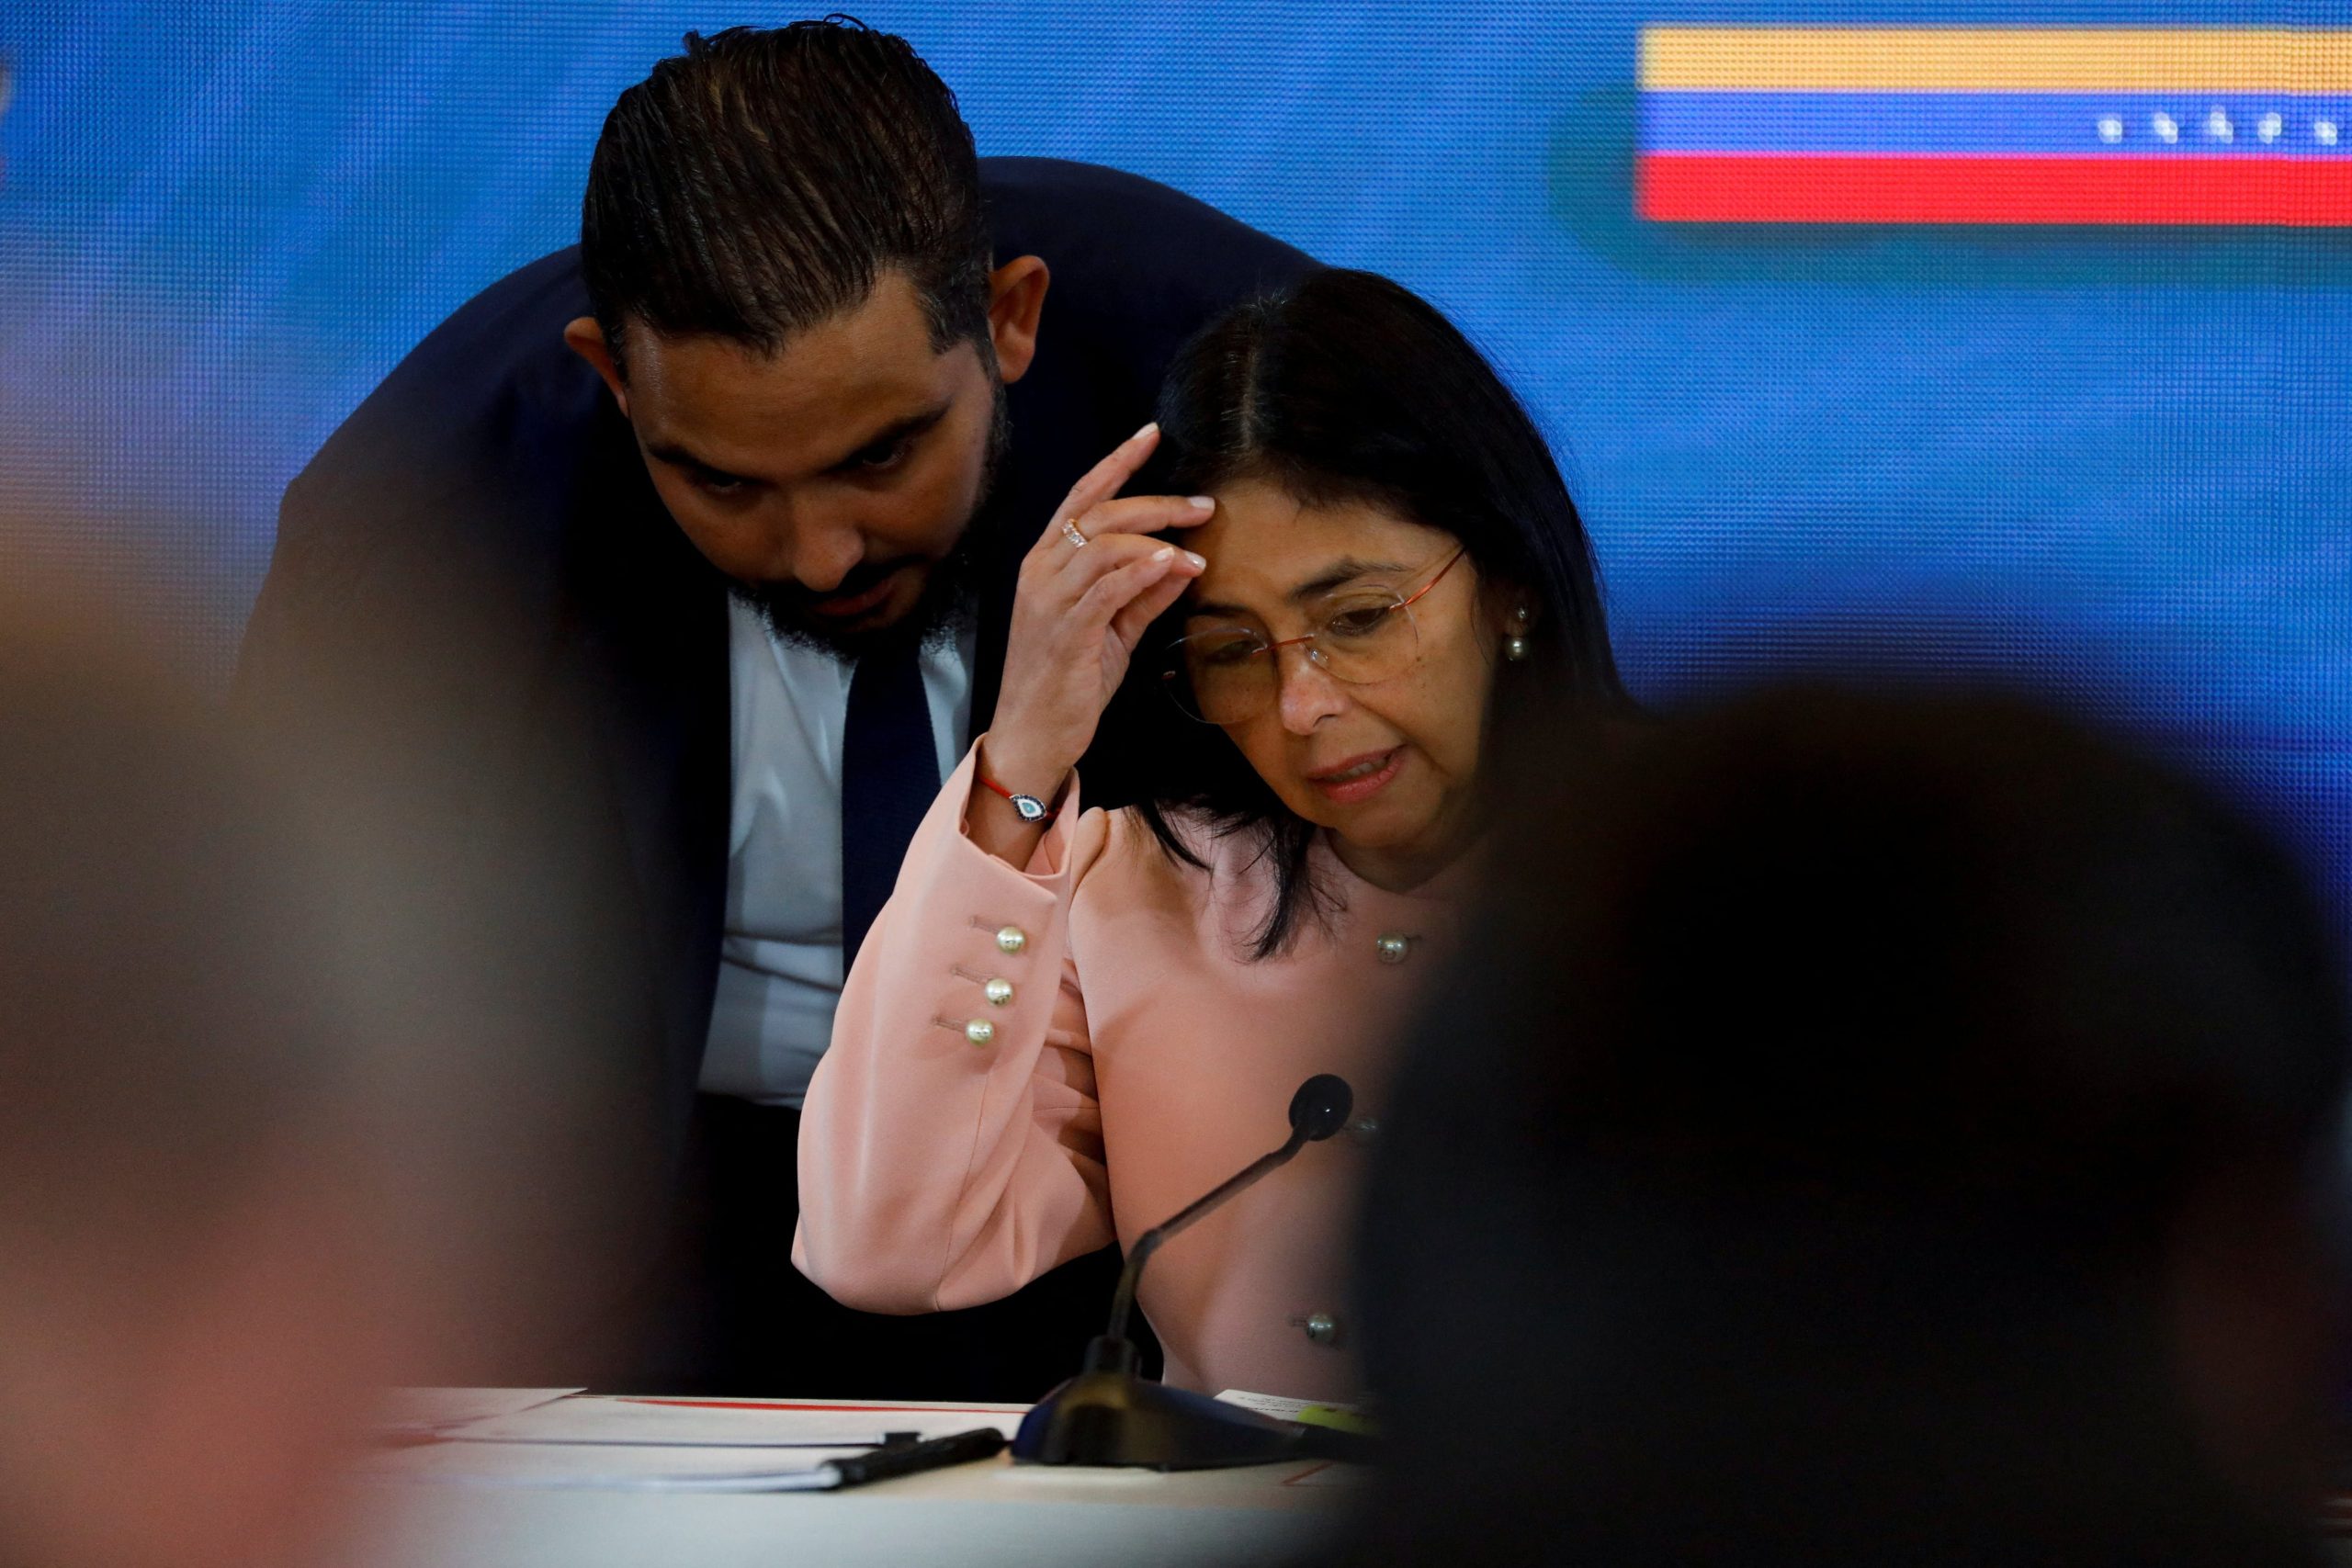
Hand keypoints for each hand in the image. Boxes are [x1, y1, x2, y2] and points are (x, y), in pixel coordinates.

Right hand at [982, 423, 1210, 798]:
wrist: (1034, 734)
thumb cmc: (1069, 682)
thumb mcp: (1114, 630)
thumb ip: (1144, 595)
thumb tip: (1183, 562)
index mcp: (1046, 563)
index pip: (1082, 496)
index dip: (1117, 463)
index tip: (1152, 435)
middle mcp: (1041, 571)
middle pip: (1099, 514)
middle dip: (1156, 503)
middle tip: (1203, 505)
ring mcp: (1049, 600)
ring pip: (1103, 544)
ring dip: (1157, 540)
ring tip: (1198, 552)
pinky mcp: (1065, 631)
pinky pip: (1106, 588)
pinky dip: (1141, 571)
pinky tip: (1171, 564)